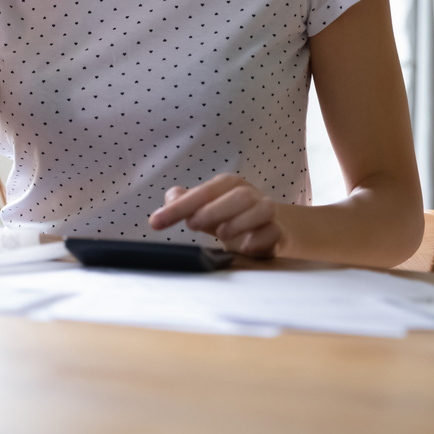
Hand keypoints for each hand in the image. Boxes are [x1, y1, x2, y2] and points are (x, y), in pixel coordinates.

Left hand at [147, 174, 285, 256]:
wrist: (265, 231)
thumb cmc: (228, 217)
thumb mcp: (203, 209)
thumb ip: (184, 202)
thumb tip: (171, 196)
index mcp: (228, 185)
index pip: (204, 192)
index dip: (179, 206)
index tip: (155, 222)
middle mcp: (250, 195)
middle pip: (238, 195)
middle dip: (213, 209)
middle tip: (192, 224)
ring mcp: (266, 212)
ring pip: (262, 210)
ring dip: (239, 222)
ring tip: (221, 234)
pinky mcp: (277, 232)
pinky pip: (274, 232)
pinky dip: (260, 239)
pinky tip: (244, 248)